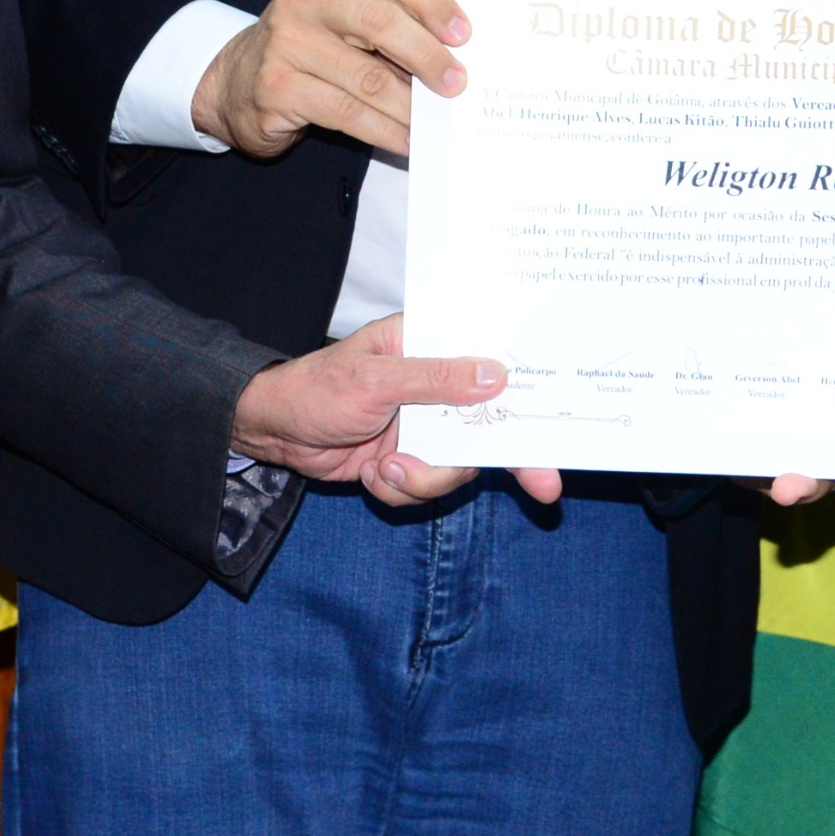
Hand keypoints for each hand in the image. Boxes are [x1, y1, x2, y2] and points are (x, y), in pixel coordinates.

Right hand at [192, 0, 468, 157]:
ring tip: (434, 122)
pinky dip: (385, 131)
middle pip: (380, 21)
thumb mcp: (339, 18)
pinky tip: (404, 140)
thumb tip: (450, 54)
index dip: (432, 1)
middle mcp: (304, 1)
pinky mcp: (278, 89)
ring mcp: (287, 44)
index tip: (463, 33)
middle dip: (427, 55)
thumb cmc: (306, 48)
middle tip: (456, 83)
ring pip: (368, 77)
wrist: (234, 83)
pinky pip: (347, 113)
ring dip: (410, 106)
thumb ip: (385, 21)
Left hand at [228, 315, 556, 509]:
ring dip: (426, 478)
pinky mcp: (409, 458)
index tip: (564, 421)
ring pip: (459, 465)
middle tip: (545, 488)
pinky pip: (428, 487)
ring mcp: (424, 425)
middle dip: (508, 458)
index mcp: (431, 345)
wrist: (270, 433)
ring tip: (388, 470)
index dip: (530, 390)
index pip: (492, 362)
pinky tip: (373, 475)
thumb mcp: (376, 380)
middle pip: (491, 423)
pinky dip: (401, 490)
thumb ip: (437, 379)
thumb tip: (496, 374)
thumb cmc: (316, 389)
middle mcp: (436, 385)